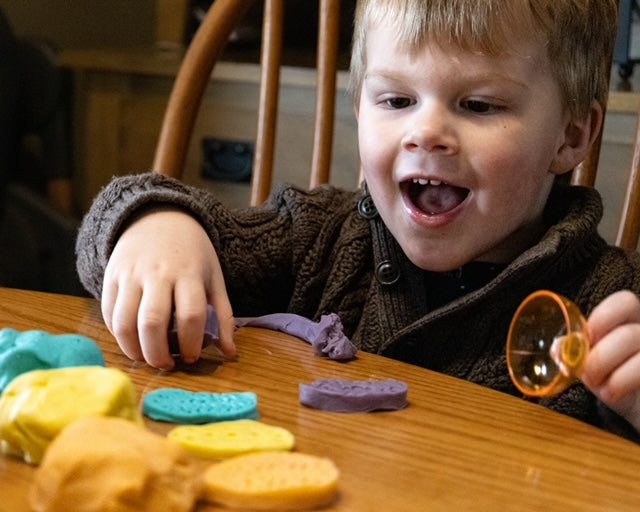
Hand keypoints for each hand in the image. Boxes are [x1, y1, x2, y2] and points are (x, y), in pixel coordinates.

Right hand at [101, 207, 235, 368]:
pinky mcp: (111, 276)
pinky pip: (108, 313)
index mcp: (189, 274)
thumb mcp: (214, 278)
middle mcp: (157, 274)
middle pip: (152, 322)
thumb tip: (230, 354)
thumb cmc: (192, 254)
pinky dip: (117, 335)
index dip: (191, 344)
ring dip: (133, 350)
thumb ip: (224, 316)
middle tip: (166, 365)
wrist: (160, 218)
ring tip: (146, 358)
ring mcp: (130, 274)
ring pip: (124, 322)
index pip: (190, 315)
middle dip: (158, 354)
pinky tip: (132, 340)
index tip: (191, 357)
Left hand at [581, 290, 639, 430]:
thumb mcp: (590, 362)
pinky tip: (612, 393)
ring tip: (600, 386)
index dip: (604, 317)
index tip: (588, 337)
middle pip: (628, 334)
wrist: (638, 406)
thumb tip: (558, 346)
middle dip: (600, 357)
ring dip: (611, 374)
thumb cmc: (613, 377)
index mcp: (630, 320)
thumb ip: (574, 350)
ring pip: (639, 356)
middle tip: (587, 373)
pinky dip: (621, 384)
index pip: (624, 302)